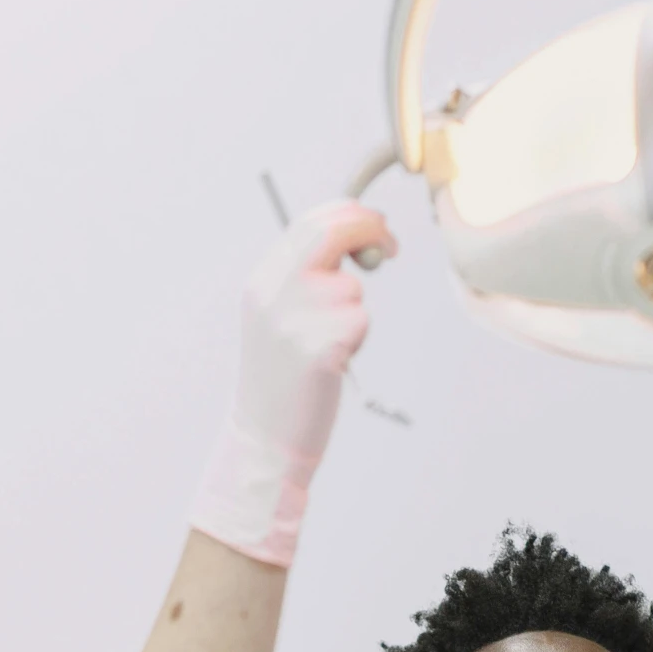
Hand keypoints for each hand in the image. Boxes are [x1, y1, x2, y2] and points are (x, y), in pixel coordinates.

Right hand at [190, 201, 396, 566]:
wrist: (265, 436)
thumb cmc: (282, 378)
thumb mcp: (278, 316)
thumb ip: (305, 276)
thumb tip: (354, 234)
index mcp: (262, 280)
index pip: (311, 222)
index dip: (351, 215)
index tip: (375, 229)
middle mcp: (273, 292)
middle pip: (333, 232)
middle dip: (370, 230)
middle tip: (390, 247)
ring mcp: (292, 319)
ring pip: (352, 288)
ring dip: (356, 313)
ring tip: (330, 346)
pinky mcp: (316, 347)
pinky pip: (359, 320)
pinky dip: (357, 339)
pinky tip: (332, 364)